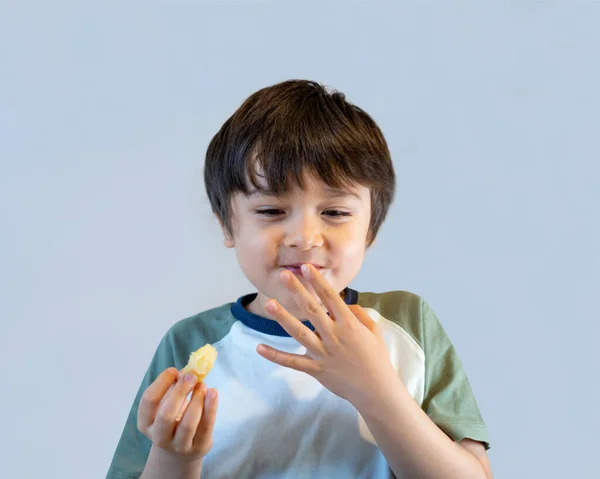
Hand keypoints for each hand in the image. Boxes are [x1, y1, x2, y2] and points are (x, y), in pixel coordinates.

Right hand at [137, 368, 218, 462]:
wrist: (180, 452)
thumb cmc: (173, 420)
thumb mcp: (167, 405)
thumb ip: (173, 388)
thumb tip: (186, 371)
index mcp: (146, 423)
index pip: (149, 401)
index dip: (161, 383)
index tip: (174, 370)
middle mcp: (159, 437)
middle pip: (166, 415)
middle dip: (180, 392)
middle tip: (191, 376)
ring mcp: (179, 446)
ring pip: (188, 423)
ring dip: (197, 399)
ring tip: (202, 385)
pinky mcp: (198, 447)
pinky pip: (206, 426)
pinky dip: (211, 407)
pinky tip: (213, 392)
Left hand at [256, 263, 399, 409]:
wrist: (377, 391)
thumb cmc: (377, 358)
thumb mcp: (374, 331)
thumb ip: (359, 314)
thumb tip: (345, 304)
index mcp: (349, 324)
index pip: (330, 297)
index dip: (317, 281)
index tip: (306, 267)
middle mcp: (334, 336)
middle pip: (312, 309)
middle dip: (297, 290)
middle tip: (283, 275)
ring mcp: (323, 353)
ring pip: (299, 333)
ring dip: (283, 318)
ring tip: (269, 303)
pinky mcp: (316, 370)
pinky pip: (292, 362)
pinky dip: (275, 356)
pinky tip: (259, 347)